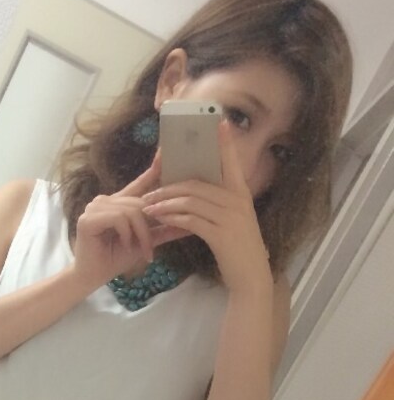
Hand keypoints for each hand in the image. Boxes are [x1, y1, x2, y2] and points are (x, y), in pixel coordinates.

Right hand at [71, 151, 189, 292]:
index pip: (140, 183)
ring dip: (140, 234)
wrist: (92, 277)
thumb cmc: (115, 259)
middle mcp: (105, 200)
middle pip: (140, 202)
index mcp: (118, 202)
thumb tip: (189, 225)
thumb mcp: (145, 243)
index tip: (166, 153)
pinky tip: (124, 245)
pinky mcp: (88, 218)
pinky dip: (127, 234)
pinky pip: (119, 218)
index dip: (153, 169)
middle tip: (150, 248)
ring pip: (132, 211)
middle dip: (150, 226)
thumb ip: (164, 230)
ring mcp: (95, 207)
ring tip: (140, 251)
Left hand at [140, 121, 272, 294]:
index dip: (224, 143)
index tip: (217, 121)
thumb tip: (194, 193)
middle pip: (197, 184)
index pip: (231, 162)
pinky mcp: (221, 234)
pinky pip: (190, 220)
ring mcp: (230, 216)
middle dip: (169, 187)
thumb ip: (218, 205)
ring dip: (165, 204)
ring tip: (148, 209)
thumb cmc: (238, 250)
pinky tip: (159, 222)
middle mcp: (237, 201)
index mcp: (241, 194)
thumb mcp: (232, 222)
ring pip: (190, 201)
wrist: (251, 277)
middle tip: (149, 194)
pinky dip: (172, 220)